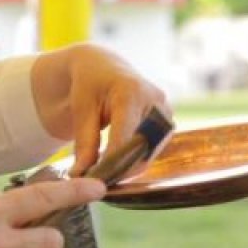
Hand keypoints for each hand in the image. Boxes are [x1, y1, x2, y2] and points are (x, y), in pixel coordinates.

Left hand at [31, 43, 171, 176]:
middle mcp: (155, 100)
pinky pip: (154, 148)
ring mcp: (165, 111)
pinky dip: (137, 159)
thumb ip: (85, 144)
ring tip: (107, 174)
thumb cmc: (90, 84)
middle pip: (142, 148)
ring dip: (130, 167)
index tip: (94, 179)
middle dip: (121, 169)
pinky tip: (119, 165)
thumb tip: (81, 176)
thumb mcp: (82, 110)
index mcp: (131, 92)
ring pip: (150, 152)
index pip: (125, 139)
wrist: (102, 66)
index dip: (111, 164)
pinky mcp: (166, 121)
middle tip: (99, 182)